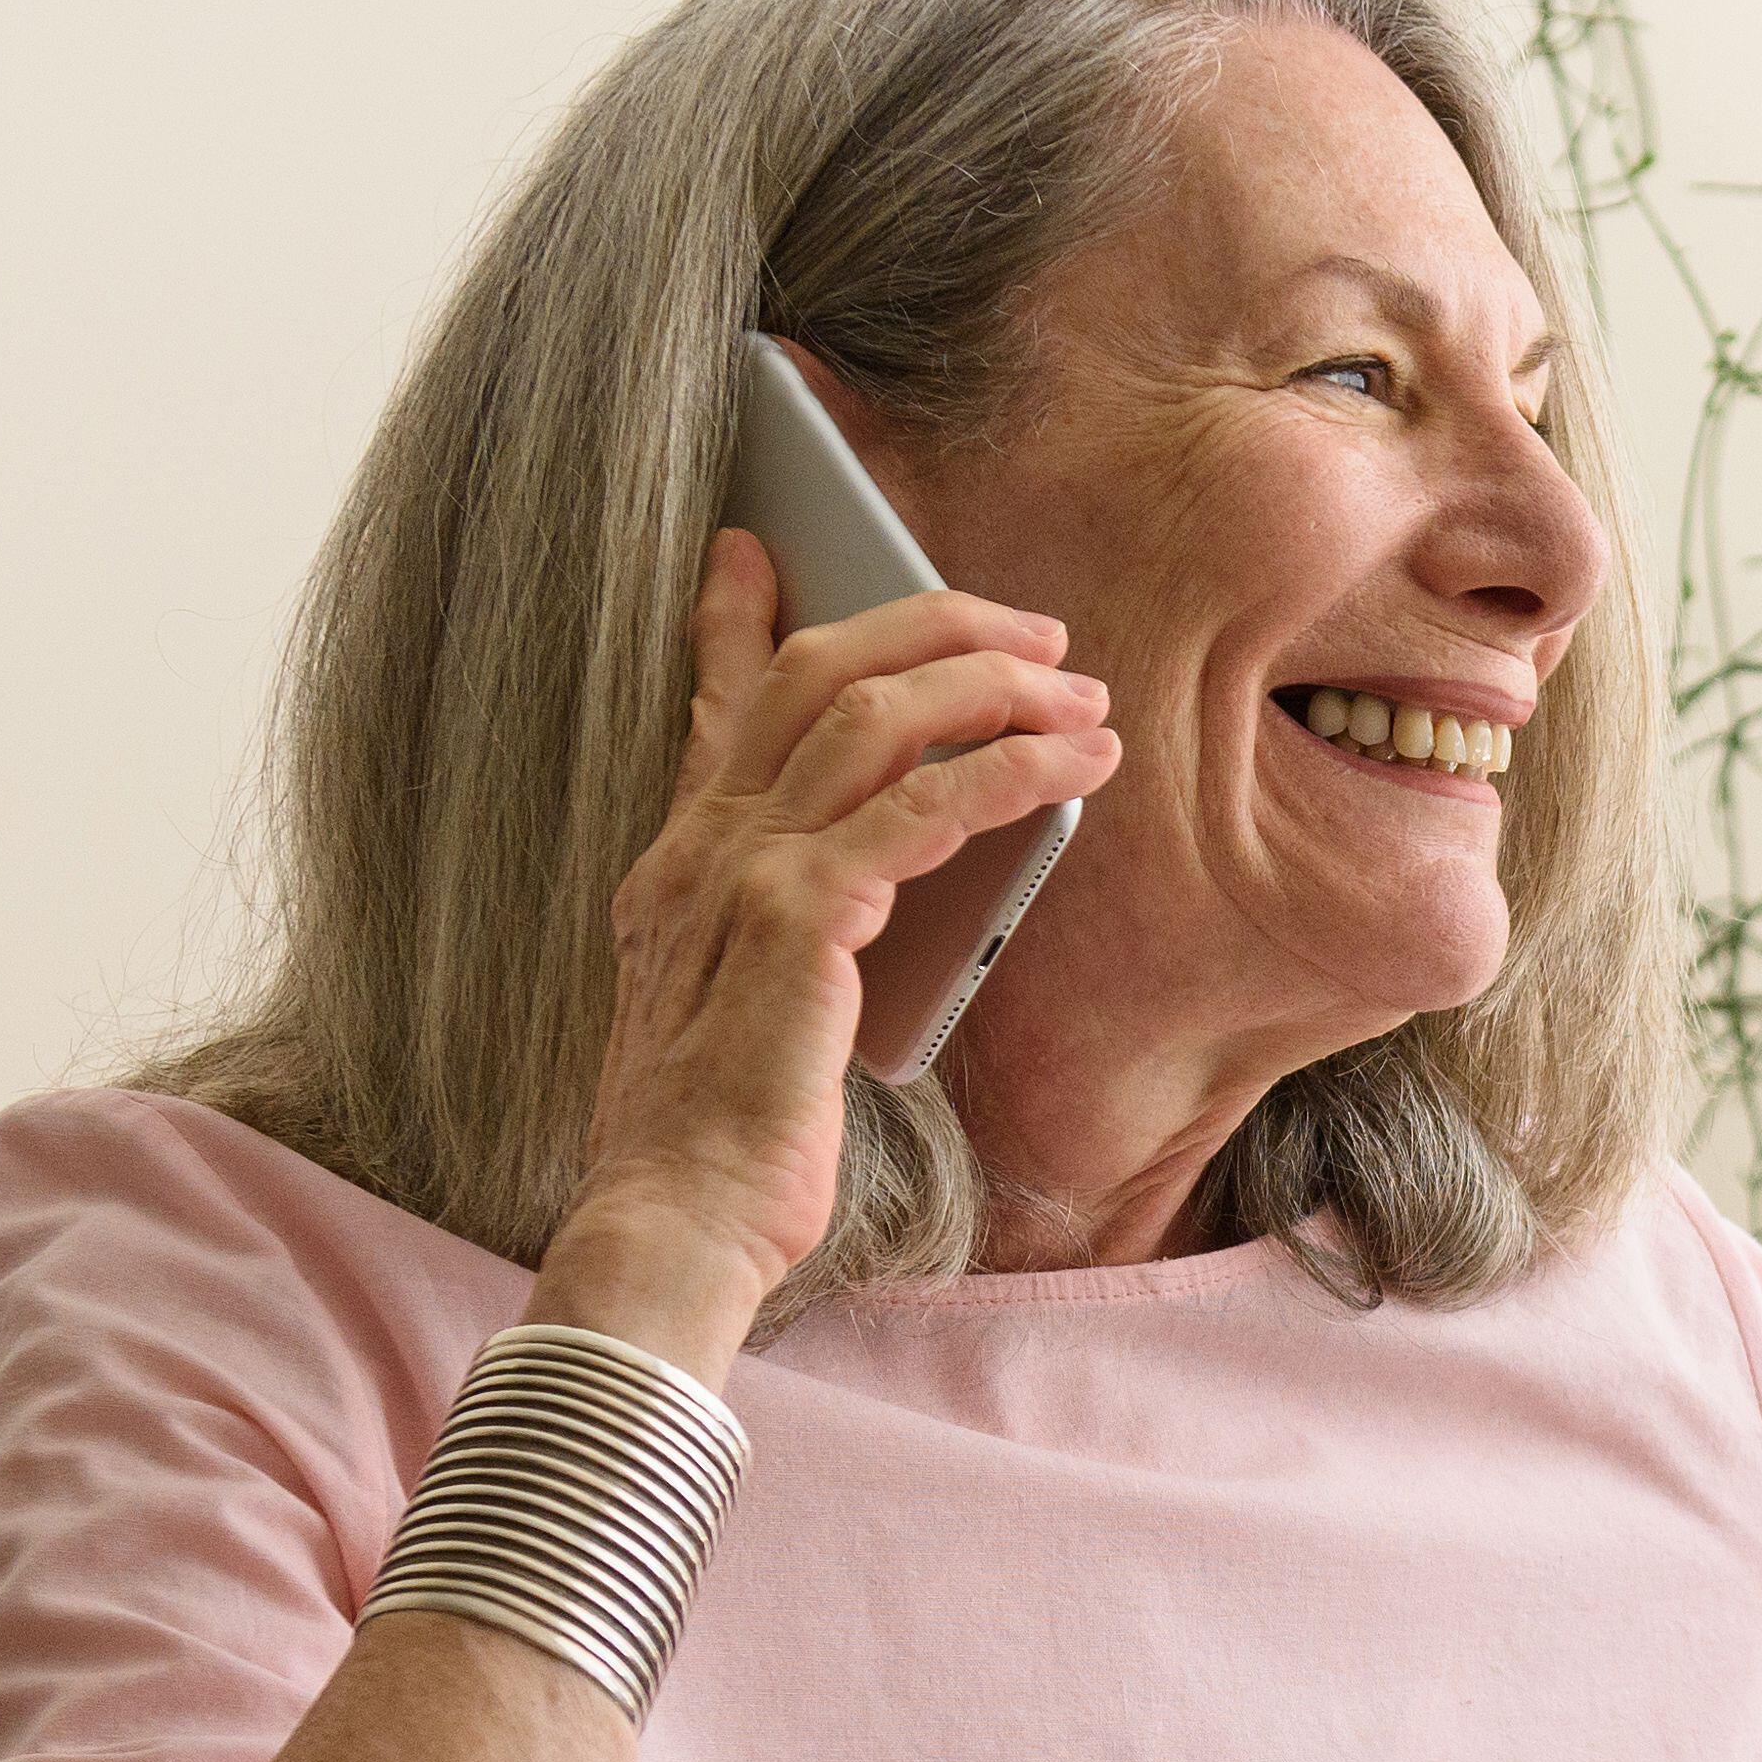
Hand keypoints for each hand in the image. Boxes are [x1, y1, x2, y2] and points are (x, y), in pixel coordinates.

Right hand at [545, 525, 1116, 1359]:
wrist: (679, 1216)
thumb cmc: (728, 1140)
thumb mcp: (753, 1007)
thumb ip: (798, 926)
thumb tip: (883, 878)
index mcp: (680, 862)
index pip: (714, 705)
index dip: (731, 616)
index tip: (754, 545)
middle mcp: (701, 847)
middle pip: (814, 673)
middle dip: (932, 625)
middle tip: (1032, 629)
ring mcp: (742, 872)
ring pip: (877, 718)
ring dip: (996, 690)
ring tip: (1082, 693)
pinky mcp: (800, 917)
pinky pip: (924, 809)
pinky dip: (1010, 772)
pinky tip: (1075, 766)